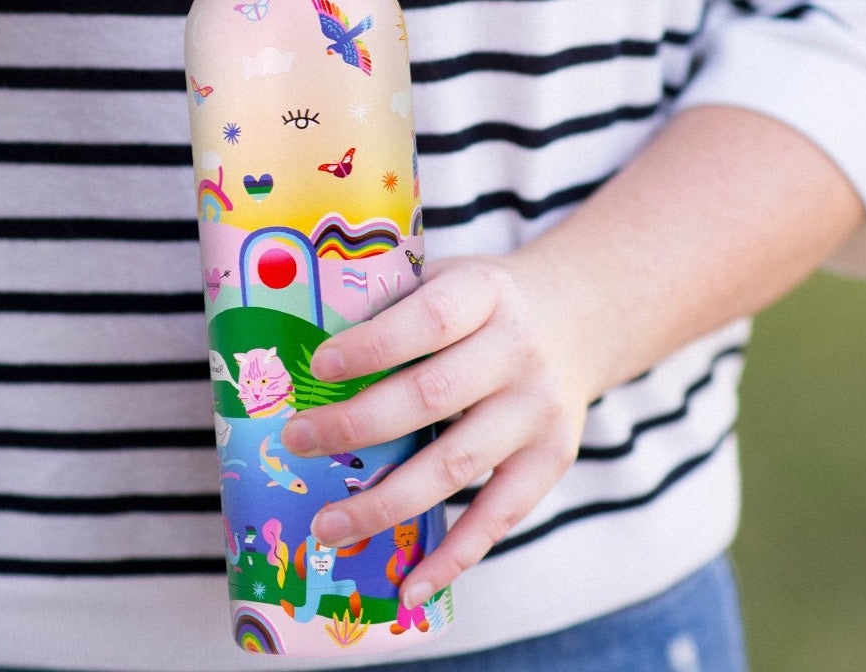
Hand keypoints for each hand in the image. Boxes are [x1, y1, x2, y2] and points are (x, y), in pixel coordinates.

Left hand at [280, 254, 594, 606]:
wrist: (574, 318)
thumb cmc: (479, 305)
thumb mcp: (446, 278)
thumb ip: (390, 306)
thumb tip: (292, 354)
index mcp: (485, 292)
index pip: (429, 320)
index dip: (373, 346)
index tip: (319, 366)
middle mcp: (519, 349)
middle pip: (433, 396)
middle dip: (357, 426)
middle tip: (297, 442)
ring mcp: (539, 409)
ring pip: (457, 465)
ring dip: (385, 502)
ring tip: (326, 526)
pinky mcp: (553, 460)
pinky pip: (498, 517)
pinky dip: (452, 558)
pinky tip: (407, 587)